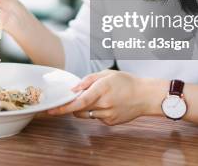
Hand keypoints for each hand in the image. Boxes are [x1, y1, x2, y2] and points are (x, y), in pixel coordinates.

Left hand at [47, 70, 162, 125]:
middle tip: (76, 97)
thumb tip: (73, 89)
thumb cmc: (126, 82)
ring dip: (84, 108)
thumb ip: (88, 80)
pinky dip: (95, 111)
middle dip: (73, 105)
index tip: (52, 110)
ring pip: (86, 115)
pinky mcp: (111, 122)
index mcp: (102, 89)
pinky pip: (96, 118)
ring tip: (97, 98)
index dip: (64, 107)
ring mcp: (108, 115)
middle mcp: (104, 104)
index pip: (79, 102)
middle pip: (79, 109)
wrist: (145, 96)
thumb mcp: (106, 74)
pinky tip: (106, 104)